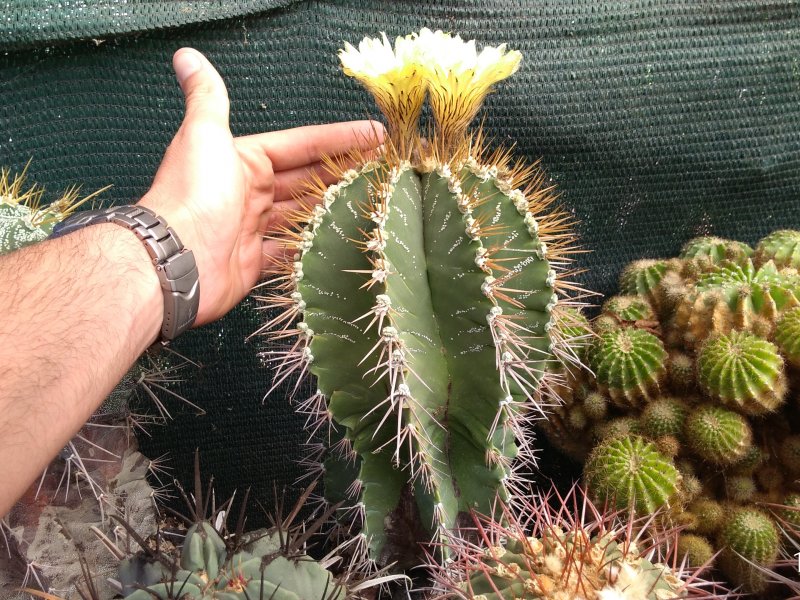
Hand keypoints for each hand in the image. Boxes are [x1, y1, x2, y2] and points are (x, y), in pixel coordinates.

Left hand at [140, 48, 382, 325]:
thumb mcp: (204, 135)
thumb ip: (208, 97)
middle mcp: (249, 191)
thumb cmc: (192, 195)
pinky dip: (314, 244)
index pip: (302, 144)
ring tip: (373, 202)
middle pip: (306, 178)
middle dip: (344, 172)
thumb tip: (187, 57)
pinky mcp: (256, 260)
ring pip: (303, 212)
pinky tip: (341, 239)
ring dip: (334, 207)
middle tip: (384, 169)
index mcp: (244, 160)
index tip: (375, 135)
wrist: (175, 260)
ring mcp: (253, 227)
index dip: (339, 139)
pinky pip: (292, 249)